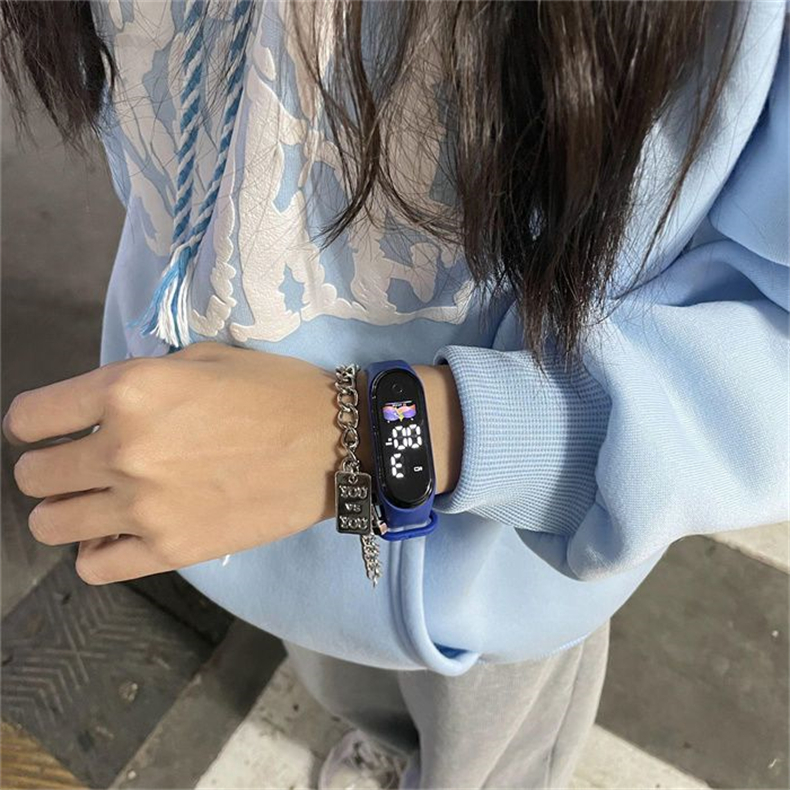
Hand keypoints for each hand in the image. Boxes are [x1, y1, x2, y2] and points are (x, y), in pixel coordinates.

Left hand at [3, 343, 341, 583]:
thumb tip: (99, 414)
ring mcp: (143, 508)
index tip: (48, 430)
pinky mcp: (171, 550)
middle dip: (47, 468)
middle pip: (33, 478)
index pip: (30, 418)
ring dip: (66, 510)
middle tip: (81, 464)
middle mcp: (122, 451)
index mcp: (128, 391)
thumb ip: (139, 382)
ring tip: (97, 501)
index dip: (32, 424)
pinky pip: (94, 566)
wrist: (334, 443)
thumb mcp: (201, 359)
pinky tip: (118, 535)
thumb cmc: (273, 390)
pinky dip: (96, 551)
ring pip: (50, 525)